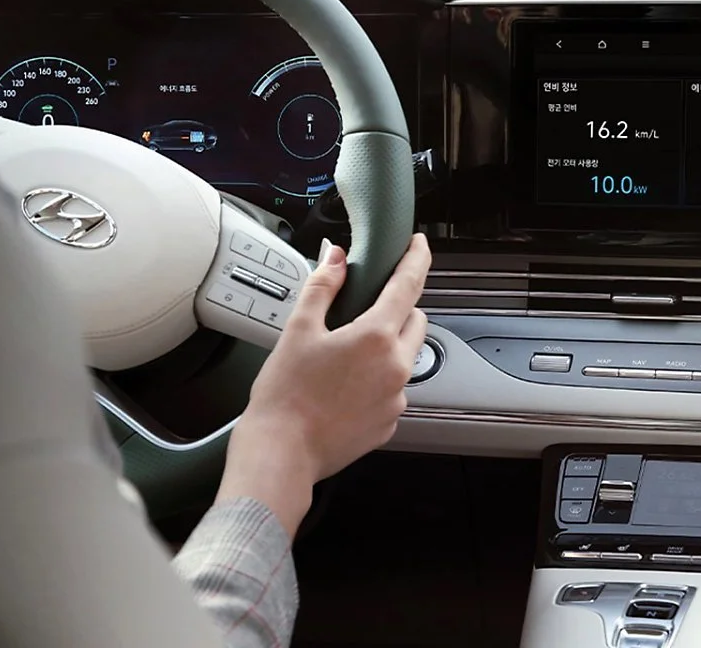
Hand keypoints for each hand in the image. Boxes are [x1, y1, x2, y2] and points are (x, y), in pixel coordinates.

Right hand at [217, 233, 432, 534]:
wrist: (281, 454)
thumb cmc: (284, 396)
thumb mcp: (299, 330)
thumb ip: (323, 287)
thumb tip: (336, 258)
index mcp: (376, 337)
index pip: (409, 285)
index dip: (417, 259)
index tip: (419, 245)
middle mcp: (396, 367)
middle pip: (414, 321)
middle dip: (399, 308)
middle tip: (366, 309)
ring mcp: (396, 398)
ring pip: (406, 357)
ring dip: (388, 347)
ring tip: (346, 356)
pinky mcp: (389, 423)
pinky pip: (393, 390)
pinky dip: (378, 381)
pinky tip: (345, 387)